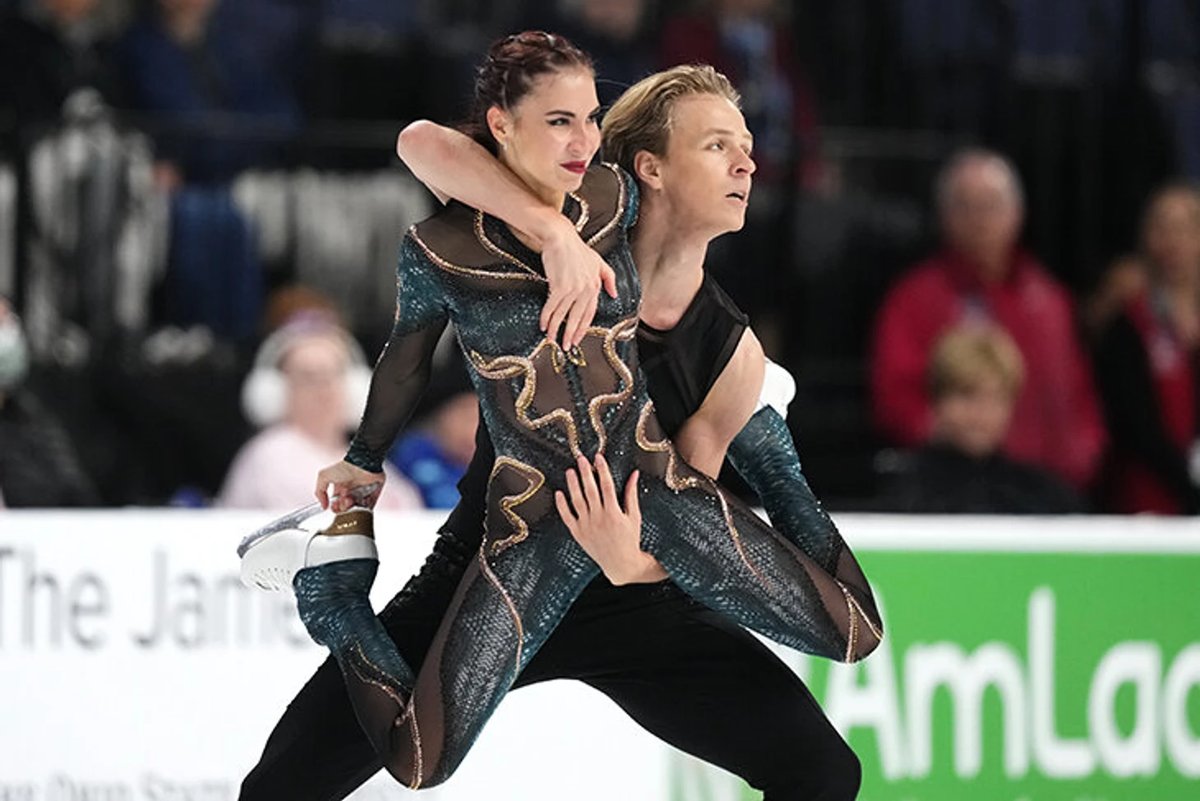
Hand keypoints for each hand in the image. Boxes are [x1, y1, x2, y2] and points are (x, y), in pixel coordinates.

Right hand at [315, 460, 384, 511]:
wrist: (362, 463)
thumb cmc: (345, 468)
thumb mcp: (324, 476)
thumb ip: (319, 491)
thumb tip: (323, 506)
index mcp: (341, 489)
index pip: (337, 505)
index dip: (335, 508)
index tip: (335, 505)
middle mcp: (351, 492)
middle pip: (347, 509)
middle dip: (344, 507)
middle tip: (345, 500)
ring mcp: (363, 494)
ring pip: (357, 510)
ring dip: (353, 507)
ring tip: (352, 499)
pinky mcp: (374, 495)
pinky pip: (370, 507)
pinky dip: (365, 508)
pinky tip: (361, 501)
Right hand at [540, 219, 617, 349]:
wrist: (561, 237)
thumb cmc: (577, 249)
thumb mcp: (599, 262)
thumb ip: (609, 278)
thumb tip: (614, 294)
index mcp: (595, 286)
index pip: (590, 313)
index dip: (583, 328)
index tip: (577, 339)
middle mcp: (586, 289)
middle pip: (578, 318)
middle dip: (571, 334)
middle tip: (566, 346)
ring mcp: (573, 288)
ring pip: (563, 314)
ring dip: (555, 328)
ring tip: (551, 338)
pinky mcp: (559, 285)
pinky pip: (552, 306)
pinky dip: (547, 317)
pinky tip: (543, 325)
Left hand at [555, 454, 666, 584]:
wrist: (620, 564)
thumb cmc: (630, 540)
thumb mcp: (634, 516)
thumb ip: (632, 494)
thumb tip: (634, 474)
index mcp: (614, 513)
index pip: (606, 485)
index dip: (602, 470)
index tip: (598, 458)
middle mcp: (599, 518)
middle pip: (590, 490)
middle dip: (585, 473)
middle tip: (581, 459)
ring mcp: (586, 526)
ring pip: (577, 501)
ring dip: (572, 485)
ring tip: (570, 471)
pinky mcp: (578, 533)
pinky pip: (567, 517)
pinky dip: (562, 505)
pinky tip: (559, 493)